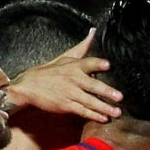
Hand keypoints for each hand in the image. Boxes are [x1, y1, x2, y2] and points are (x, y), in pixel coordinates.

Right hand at [0, 30, 121, 123]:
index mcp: (74, 66)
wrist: (29, 86)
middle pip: (92, 86)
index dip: (97, 63)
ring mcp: (70, 94)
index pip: (88, 63)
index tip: (107, 65)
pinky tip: (104, 118)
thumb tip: (94, 31)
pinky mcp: (66, 106)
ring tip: (117, 112)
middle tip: (119, 96)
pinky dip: (93, 115)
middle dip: (106, 92)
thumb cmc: (50, 71)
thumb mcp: (65, 56)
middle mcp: (73, 80)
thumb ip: (83, 46)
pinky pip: (82, 111)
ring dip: (104, 108)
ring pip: (90, 101)